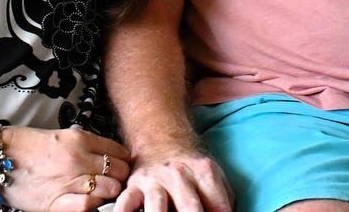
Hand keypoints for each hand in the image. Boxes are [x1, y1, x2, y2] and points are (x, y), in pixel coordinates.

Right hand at [0, 125, 131, 211]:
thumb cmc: (26, 146)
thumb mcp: (61, 136)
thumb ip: (86, 145)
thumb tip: (110, 155)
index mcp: (79, 139)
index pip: (118, 151)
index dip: (123, 160)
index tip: (120, 164)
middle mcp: (77, 159)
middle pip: (119, 171)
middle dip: (120, 177)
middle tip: (113, 180)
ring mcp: (68, 181)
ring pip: (109, 189)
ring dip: (109, 192)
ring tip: (102, 192)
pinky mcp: (56, 202)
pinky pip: (88, 206)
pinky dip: (94, 205)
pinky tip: (90, 202)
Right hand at [113, 148, 232, 211]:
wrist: (161, 142)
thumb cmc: (192, 171)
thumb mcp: (214, 178)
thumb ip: (223, 201)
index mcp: (205, 173)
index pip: (218, 207)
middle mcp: (180, 176)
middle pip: (190, 208)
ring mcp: (155, 181)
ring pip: (157, 205)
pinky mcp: (133, 187)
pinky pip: (125, 203)